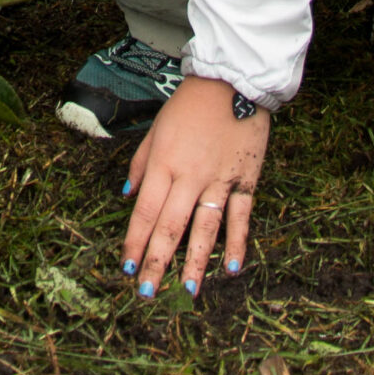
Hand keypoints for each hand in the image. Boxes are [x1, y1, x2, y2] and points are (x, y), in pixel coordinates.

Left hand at [121, 77, 268, 296]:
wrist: (232, 81)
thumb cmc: (189, 105)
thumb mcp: (156, 128)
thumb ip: (141, 163)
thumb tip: (127, 195)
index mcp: (164, 164)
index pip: (145, 212)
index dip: (134, 242)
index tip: (127, 268)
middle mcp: (189, 177)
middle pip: (170, 227)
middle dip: (156, 262)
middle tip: (148, 293)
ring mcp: (219, 180)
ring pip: (205, 228)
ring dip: (195, 261)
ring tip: (187, 290)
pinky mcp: (246, 180)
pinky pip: (241, 217)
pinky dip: (237, 242)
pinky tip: (232, 267)